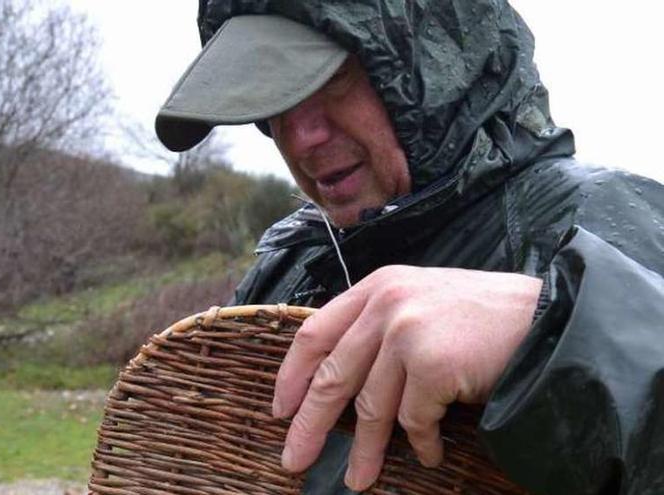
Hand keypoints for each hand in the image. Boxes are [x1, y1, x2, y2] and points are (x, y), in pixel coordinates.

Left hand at [272, 265, 541, 490]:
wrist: (547, 319)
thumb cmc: (483, 318)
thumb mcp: (421, 303)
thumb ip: (378, 328)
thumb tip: (337, 379)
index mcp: (376, 287)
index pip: (315, 333)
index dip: (293, 376)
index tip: (281, 409)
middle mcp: (386, 304)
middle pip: (332, 375)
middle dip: (310, 424)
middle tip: (294, 458)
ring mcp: (407, 332)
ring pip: (372, 406)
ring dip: (367, 450)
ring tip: (358, 480)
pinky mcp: (431, 364)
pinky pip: (414, 420)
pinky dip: (421, 444)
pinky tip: (429, 454)